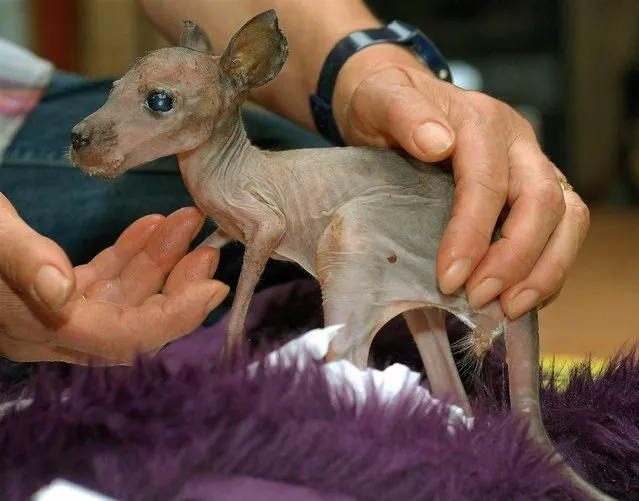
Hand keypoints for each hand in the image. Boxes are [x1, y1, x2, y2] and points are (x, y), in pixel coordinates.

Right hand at [0, 196, 228, 363]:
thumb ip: (17, 259)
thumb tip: (60, 292)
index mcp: (38, 329)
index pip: (124, 339)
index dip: (174, 319)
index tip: (215, 290)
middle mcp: (51, 329)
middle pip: (134, 319)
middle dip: (178, 286)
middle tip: (208, 246)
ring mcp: (53, 308)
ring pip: (123, 293)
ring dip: (160, 260)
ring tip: (187, 224)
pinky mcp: (52, 285)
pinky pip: (103, 276)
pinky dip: (131, 252)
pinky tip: (152, 227)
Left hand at [332, 46, 589, 318]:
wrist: (390, 101)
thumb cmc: (382, 103)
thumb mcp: (379, 98)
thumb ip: (402, 112)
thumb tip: (435, 142)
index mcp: (480, 121)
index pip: (489, 182)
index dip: (473, 234)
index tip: (450, 278)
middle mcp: (516, 143)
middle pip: (542, 202)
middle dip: (516, 259)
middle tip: (480, 299)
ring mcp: (529, 166)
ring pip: (567, 217)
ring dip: (545, 269)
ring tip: (510, 309)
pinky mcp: (530, 191)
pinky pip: (559, 231)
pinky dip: (546, 268)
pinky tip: (518, 297)